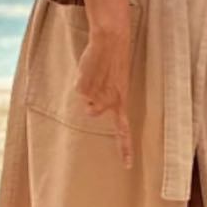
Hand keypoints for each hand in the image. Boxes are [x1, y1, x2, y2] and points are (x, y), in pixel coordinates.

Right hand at [76, 26, 132, 168]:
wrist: (111, 41)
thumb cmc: (115, 59)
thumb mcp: (117, 82)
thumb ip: (109, 98)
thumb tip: (90, 110)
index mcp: (122, 101)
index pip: (124, 130)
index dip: (125, 148)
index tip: (128, 166)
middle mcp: (109, 103)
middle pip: (92, 112)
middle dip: (91, 101)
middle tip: (98, 81)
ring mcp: (96, 97)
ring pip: (84, 99)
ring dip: (86, 88)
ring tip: (95, 72)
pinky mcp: (84, 88)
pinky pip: (78, 88)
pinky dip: (81, 78)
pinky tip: (90, 68)